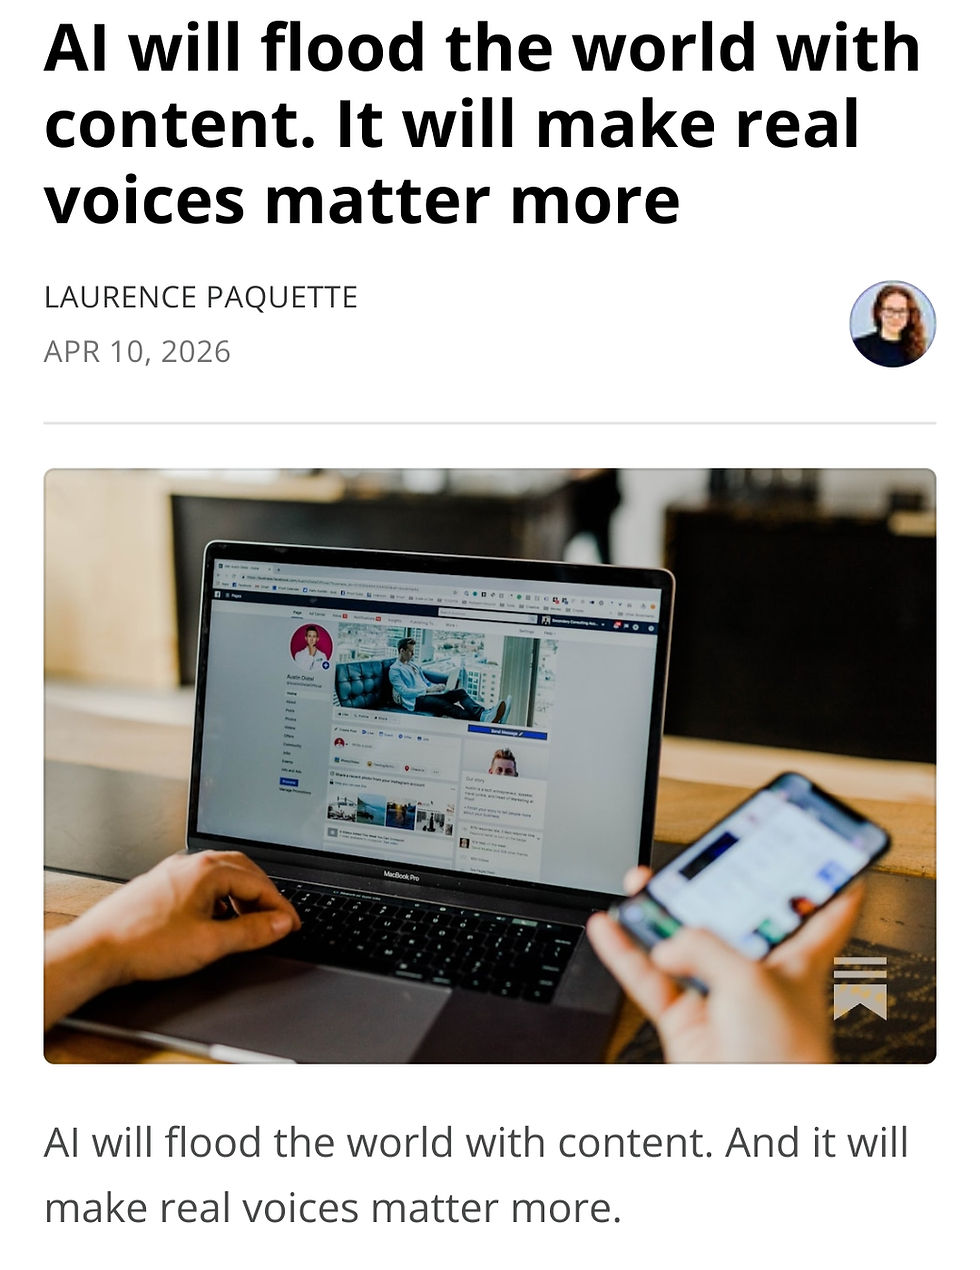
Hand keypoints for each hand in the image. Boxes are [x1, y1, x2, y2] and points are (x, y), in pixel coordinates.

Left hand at [45, 851, 299, 1027]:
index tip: (291, 925)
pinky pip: (201, 883)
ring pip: (220, 876)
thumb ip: (251, 932)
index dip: (280, 907)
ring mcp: (173, 872)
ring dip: (241, 896)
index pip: (259, 883)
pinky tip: (215, 920)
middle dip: (264, 895)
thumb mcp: (210, 943)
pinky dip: (219, 898)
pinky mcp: (160, 885)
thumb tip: (280, 923)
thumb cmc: (144, 944)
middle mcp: (190, 864)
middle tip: (277, 919)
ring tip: (249, 922)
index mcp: (207, 870)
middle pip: (243, 871)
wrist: (96, 949)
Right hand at [587, 867, 862, 1061]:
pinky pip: (647, 978)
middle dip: (710, 888)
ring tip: (639, 885)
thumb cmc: (782, 1057)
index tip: (825, 850)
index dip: (827, 879)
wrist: (756, 1118)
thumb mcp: (751, 979)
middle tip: (693, 861)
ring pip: (682, 944)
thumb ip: (704, 946)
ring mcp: (718, 997)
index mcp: (797, 960)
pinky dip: (625, 952)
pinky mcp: (684, 1021)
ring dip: (657, 916)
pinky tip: (609, 926)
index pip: (821, 911)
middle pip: (732, 919)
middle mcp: (757, 975)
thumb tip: (668, 943)